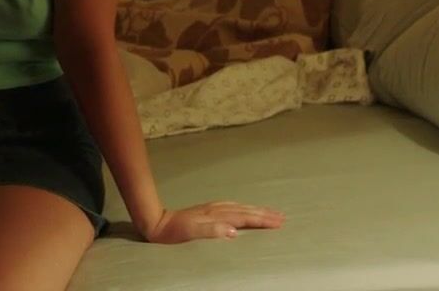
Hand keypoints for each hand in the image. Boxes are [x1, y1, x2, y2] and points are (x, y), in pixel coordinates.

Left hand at [140, 202, 284, 243]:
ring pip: (241, 207)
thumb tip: (234, 231)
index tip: (278, 222)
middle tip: (282, 217)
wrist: (157, 221)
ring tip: (270, 212)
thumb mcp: (192, 232)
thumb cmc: (174, 231)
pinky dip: (244, 208)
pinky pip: (233, 206)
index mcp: (216, 215)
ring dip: (256, 209)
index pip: (244, 217)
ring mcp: (213, 208)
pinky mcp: (208, 209)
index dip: (262, 220)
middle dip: (264, 214)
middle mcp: (217, 209)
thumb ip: (213, 231)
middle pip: (246, 210)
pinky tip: (245, 209)